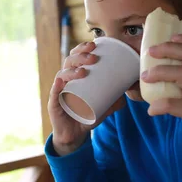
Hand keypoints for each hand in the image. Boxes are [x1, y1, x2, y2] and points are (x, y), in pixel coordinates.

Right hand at [49, 41, 125, 155]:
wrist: (74, 135)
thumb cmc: (85, 117)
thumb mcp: (102, 107)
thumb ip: (114, 100)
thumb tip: (128, 92)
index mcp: (73, 76)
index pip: (75, 57)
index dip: (82, 48)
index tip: (94, 45)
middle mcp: (64, 81)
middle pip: (69, 62)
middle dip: (80, 57)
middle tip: (93, 58)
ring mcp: (58, 92)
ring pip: (62, 76)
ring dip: (71, 71)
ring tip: (83, 72)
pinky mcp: (53, 104)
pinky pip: (53, 94)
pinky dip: (56, 87)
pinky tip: (60, 83)